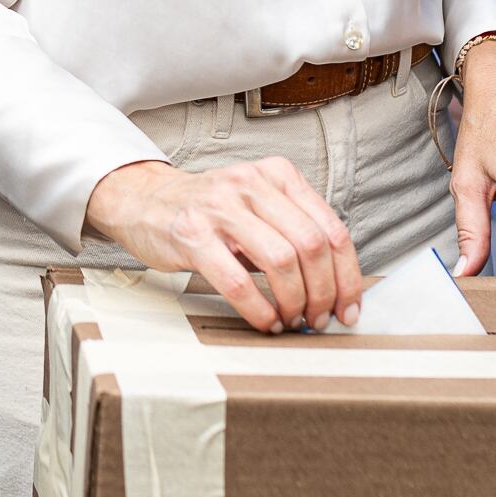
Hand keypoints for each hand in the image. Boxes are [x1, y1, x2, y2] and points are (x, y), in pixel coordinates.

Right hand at [82, 156, 360, 332]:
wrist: (146, 201)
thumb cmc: (209, 211)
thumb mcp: (258, 205)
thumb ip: (294, 230)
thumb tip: (336, 284)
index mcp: (278, 175)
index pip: (332, 229)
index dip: (348, 276)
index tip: (349, 306)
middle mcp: (252, 184)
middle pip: (311, 245)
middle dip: (323, 293)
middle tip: (319, 318)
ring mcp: (220, 207)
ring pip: (281, 261)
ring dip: (294, 302)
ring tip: (291, 320)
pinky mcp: (192, 235)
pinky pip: (238, 281)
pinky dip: (259, 310)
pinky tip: (264, 321)